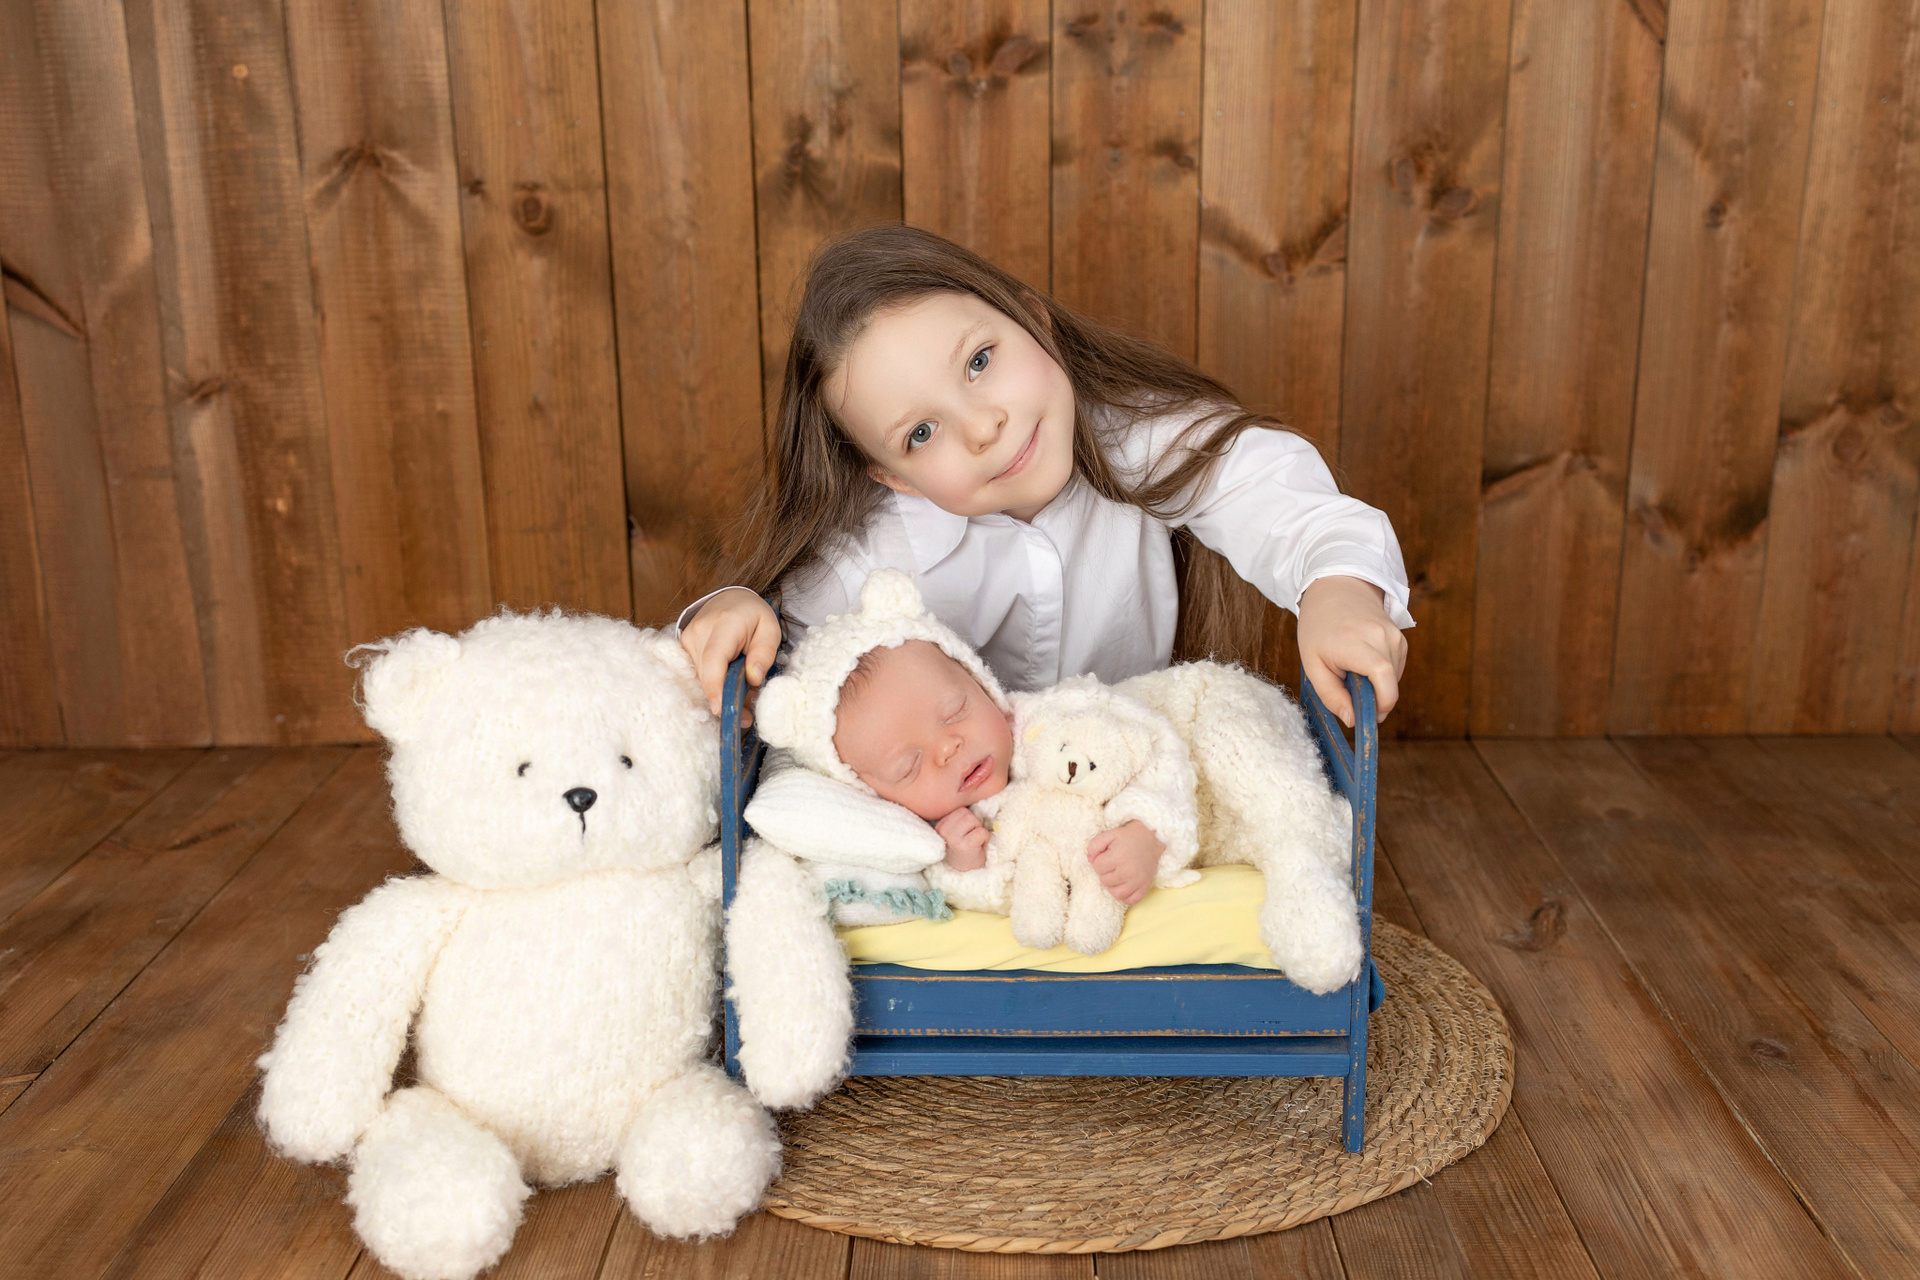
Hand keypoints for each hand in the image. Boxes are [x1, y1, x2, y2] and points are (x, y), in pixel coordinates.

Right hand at [679, 588, 780, 720]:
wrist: (730, 599)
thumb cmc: (752, 615)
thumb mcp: (770, 629)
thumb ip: (764, 654)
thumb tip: (754, 678)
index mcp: (725, 624)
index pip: (714, 660)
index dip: (715, 687)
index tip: (720, 710)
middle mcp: (700, 631)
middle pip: (707, 675)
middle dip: (725, 698)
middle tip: (747, 714)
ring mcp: (687, 639)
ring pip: (701, 678)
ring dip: (721, 692)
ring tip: (742, 695)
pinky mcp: (683, 648)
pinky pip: (697, 674)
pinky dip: (713, 684)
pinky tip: (727, 686)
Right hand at [935, 808, 988, 870]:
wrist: (966, 874)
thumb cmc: (964, 851)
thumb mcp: (957, 832)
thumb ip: (960, 819)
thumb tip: (972, 801)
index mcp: (940, 825)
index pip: (959, 810)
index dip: (968, 820)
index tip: (966, 834)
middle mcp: (943, 831)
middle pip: (966, 813)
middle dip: (974, 824)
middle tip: (972, 838)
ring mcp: (952, 838)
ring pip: (973, 820)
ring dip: (979, 830)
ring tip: (975, 842)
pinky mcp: (964, 845)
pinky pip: (981, 832)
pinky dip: (984, 839)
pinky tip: (979, 847)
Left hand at [1087, 820, 1162, 904]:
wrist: (1152, 838)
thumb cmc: (1128, 837)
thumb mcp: (1109, 834)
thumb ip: (1095, 845)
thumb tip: (1090, 860)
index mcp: (1119, 856)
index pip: (1098, 867)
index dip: (1099, 861)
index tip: (1107, 856)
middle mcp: (1129, 871)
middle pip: (1105, 881)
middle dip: (1105, 872)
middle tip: (1113, 864)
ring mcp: (1138, 881)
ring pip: (1116, 894)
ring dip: (1113, 885)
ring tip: (1117, 875)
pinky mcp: (1145, 887)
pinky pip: (1131, 900)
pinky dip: (1126, 895)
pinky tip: (1125, 884)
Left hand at [1296, 575, 1407, 726]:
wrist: (1336, 589)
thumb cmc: (1319, 627)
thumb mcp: (1312, 664)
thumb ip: (1331, 695)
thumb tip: (1353, 720)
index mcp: (1356, 641)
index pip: (1382, 675)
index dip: (1381, 702)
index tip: (1368, 717)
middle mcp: (1381, 636)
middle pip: (1390, 683)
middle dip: (1375, 700)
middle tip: (1351, 696)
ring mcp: (1395, 636)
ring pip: (1394, 679)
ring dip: (1377, 686)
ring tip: (1353, 670)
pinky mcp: (1401, 638)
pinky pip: (1396, 669)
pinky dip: (1382, 675)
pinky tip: (1364, 663)